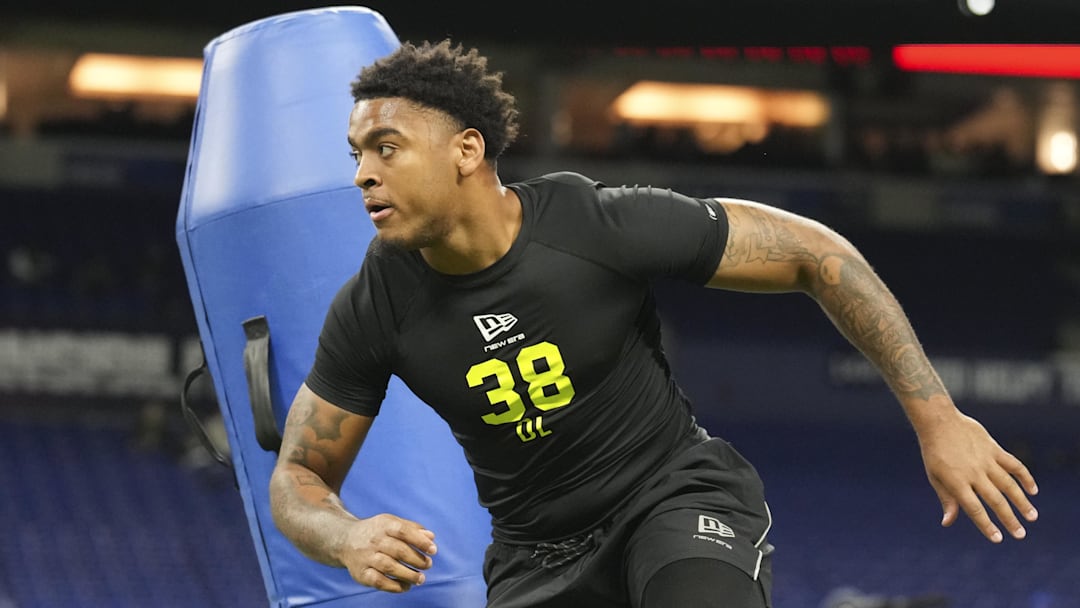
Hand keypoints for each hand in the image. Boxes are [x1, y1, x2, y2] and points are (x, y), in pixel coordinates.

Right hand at [336, 514, 437, 591]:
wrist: (345, 540)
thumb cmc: (376, 532)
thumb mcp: (392, 523)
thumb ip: (412, 529)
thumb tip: (431, 537)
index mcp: (383, 525)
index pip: (403, 531)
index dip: (420, 541)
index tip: (433, 550)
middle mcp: (373, 540)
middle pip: (398, 550)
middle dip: (417, 560)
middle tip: (428, 565)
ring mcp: (365, 557)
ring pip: (389, 567)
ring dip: (408, 574)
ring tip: (420, 578)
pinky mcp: (360, 573)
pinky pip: (378, 581)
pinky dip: (394, 586)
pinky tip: (405, 586)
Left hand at [917, 410, 1038, 542]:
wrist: (939, 422)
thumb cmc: (934, 452)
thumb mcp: (935, 476)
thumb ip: (946, 499)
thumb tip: (947, 522)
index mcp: (956, 482)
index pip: (974, 509)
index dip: (986, 525)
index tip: (998, 539)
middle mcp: (973, 473)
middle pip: (995, 500)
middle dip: (1009, 519)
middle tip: (1021, 535)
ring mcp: (985, 460)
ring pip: (1008, 485)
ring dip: (1022, 502)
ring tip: (1032, 516)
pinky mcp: (994, 449)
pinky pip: (1013, 464)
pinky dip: (1025, 477)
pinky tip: (1033, 490)